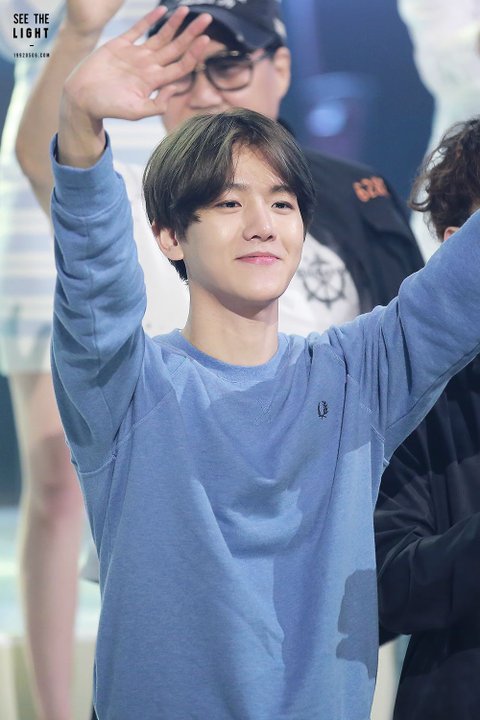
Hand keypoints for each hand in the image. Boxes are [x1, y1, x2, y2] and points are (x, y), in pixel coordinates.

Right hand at [62, 6, 211, 121]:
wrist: (82, 98)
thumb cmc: (108, 108)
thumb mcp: (136, 111)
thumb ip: (157, 104)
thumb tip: (175, 89)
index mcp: (154, 81)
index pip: (180, 65)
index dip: (194, 53)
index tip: (206, 40)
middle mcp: (148, 67)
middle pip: (175, 48)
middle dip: (191, 34)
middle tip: (207, 19)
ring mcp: (135, 55)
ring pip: (160, 36)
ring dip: (174, 24)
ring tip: (187, 10)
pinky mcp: (120, 45)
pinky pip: (138, 29)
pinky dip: (149, 19)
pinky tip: (162, 10)